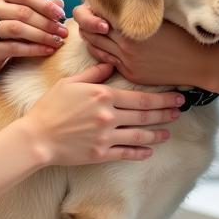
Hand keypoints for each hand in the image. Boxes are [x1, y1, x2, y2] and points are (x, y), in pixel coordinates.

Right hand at [0, 0, 68, 79]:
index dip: (47, 4)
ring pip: (18, 28)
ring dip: (42, 35)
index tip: (62, 16)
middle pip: (24, 11)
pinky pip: (14, 47)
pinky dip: (34, 49)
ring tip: (58, 41)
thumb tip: (60, 2)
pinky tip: (48, 50)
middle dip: (48, 22)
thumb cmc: (6, 32)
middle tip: (64, 32)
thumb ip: (40, 8)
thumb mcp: (22, 17)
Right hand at [24, 62, 184, 164]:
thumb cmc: (51, 107)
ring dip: (158, 134)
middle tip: (181, 111)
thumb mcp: (71, 83)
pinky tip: (150, 151)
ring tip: (169, 133)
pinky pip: (126, 152)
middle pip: (145, 115)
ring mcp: (106, 136)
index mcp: (103, 95)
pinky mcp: (101, 153)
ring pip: (140, 135)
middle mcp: (109, 116)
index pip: (141, 97)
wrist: (37, 137)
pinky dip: (140, 152)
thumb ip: (93, 74)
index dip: (162, 98)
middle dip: (166, 113)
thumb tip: (110, 64)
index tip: (176, 97)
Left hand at [72, 5, 203, 87]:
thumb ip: (134, 10)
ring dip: (90, 37)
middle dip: (86, 23)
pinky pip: (106, 61)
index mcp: (131, 27)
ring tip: (92, 29)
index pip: (97, 13)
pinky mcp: (130, 73)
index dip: (92, 7)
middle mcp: (125, 45)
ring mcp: (126, 61)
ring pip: (95, 47)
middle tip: (88, 15)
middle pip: (91, 31)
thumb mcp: (157, 16)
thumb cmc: (182, 34)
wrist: (198, 63)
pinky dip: (100, 52)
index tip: (95, 3)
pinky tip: (101, 45)